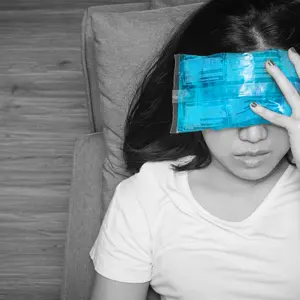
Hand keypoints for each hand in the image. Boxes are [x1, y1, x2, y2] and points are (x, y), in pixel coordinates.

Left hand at [250, 47, 299, 169]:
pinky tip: (253, 105)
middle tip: (288, 52)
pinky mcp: (296, 127)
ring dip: (279, 77)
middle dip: (297, 65)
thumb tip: (291, 101)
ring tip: (268, 66)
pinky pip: (278, 117)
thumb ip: (298, 109)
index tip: (295, 55)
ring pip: (291, 92)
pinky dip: (264, 111)